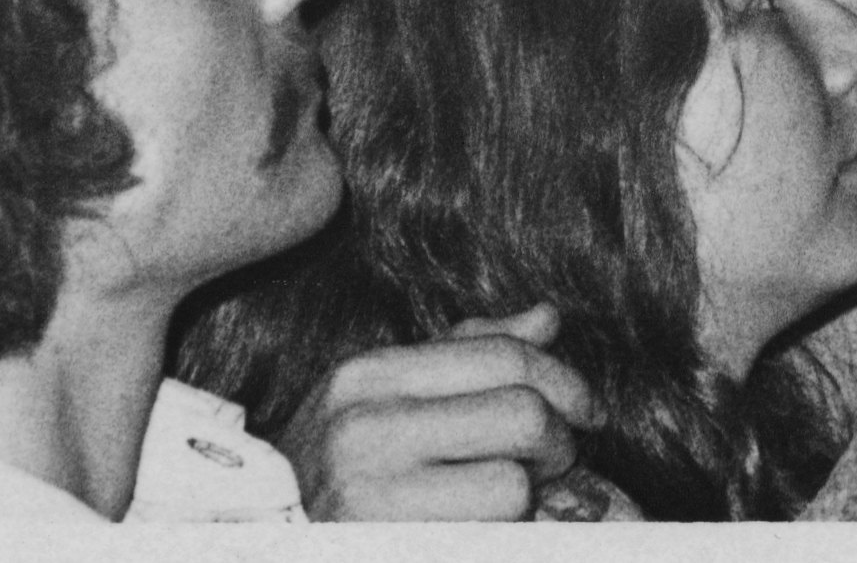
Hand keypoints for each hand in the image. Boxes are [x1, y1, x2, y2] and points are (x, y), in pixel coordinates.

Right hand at [284, 303, 597, 522]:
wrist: (268, 540)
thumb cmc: (336, 469)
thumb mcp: (382, 398)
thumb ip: (464, 354)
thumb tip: (548, 318)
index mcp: (367, 375)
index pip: (502, 355)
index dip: (566, 381)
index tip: (588, 412)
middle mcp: (363, 429)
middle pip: (522, 415)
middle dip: (561, 442)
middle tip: (557, 464)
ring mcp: (370, 498)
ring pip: (513, 486)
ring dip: (531, 500)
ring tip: (514, 502)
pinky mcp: (388, 546)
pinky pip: (490, 538)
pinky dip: (505, 535)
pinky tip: (485, 530)